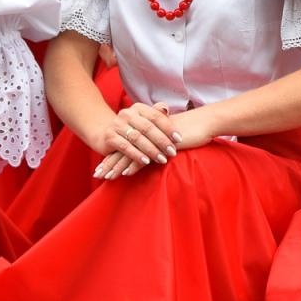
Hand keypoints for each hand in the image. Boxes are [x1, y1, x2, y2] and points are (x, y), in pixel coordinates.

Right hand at [88, 102, 178, 175]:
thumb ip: (155, 114)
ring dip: (151, 150)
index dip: (168, 127)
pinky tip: (146, 162)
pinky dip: (137, 155)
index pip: (156, 116)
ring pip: (137, 138)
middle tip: (172, 152)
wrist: (104, 132)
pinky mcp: (110, 137)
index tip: (179, 139)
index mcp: (138, 108)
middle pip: (147, 127)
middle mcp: (127, 114)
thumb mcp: (142, 120)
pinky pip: (125, 147)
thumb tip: (166, 109)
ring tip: (162, 159)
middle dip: (162, 141)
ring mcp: (117, 125)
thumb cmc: (130, 128)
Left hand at [91, 105, 219, 179]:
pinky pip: (144, 156)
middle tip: (97, 174)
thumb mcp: (168, 138)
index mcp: (144, 132)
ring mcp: (151, 138)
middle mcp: (144, 133)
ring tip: (106, 177)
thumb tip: (149, 155)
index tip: (101, 167)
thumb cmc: (188, 131)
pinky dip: (133, 165)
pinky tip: (124, 173)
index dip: (112, 156)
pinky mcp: (159, 144)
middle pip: (122, 150)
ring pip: (129, 154)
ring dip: (117, 166)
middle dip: (109, 163)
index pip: (124, 145)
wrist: (203, 123)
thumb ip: (156, 143)